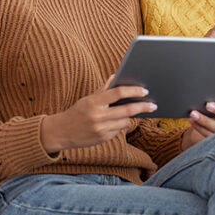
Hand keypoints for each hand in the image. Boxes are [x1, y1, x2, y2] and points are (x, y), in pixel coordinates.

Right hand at [40, 75, 155, 153]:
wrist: (61, 132)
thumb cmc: (78, 111)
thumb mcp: (88, 98)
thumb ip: (104, 88)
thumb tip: (116, 75)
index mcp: (94, 102)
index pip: (118, 93)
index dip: (134, 91)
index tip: (144, 90)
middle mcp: (98, 116)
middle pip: (127, 110)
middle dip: (143, 107)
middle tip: (153, 105)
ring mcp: (101, 129)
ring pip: (125, 121)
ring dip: (129, 116)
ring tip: (129, 112)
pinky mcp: (103, 139)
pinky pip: (119, 130)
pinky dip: (120, 124)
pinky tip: (115, 122)